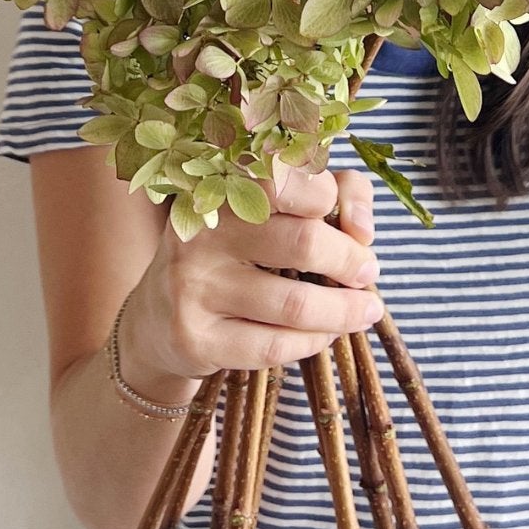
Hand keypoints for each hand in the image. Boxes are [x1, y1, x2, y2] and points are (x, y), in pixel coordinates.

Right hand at [114, 163, 380, 394]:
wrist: (159, 317)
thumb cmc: (235, 251)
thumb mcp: (273, 210)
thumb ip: (334, 194)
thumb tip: (364, 230)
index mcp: (219, 189)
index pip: (287, 181)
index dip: (330, 198)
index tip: (348, 222)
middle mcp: (201, 233)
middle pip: (302, 242)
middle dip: (351, 261)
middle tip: (369, 272)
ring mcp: (192, 287)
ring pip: (294, 304)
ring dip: (344, 311)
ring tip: (365, 310)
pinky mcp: (195, 339)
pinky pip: (274, 347)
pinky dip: (313, 342)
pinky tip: (325, 334)